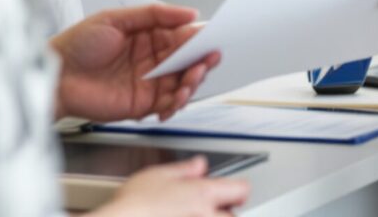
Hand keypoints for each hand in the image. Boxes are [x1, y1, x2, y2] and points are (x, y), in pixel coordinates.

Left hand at [52, 4, 219, 121]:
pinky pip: (167, 105)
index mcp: (147, 36)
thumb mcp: (115, 18)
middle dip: (201, 60)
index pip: (181, 36)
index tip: (212, 35)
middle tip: (210, 56)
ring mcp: (147, 83)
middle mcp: (151, 60)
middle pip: (186, 61)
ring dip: (192, 82)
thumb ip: (154, 15)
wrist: (54, 74)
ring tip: (193, 76)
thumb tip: (188, 13)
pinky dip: (177, 103)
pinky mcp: (140, 105)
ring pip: (181, 83)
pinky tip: (178, 96)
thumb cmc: (77, 44)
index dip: (198, 36)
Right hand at [95, 158, 250, 216]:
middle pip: (233, 215)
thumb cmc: (135, 205)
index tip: (232, 189)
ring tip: (189, 214)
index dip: (237, 188)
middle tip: (205, 206)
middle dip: (223, 211)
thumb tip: (199, 165)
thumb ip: (184, 170)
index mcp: (203, 194)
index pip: (241, 190)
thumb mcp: (157, 175)